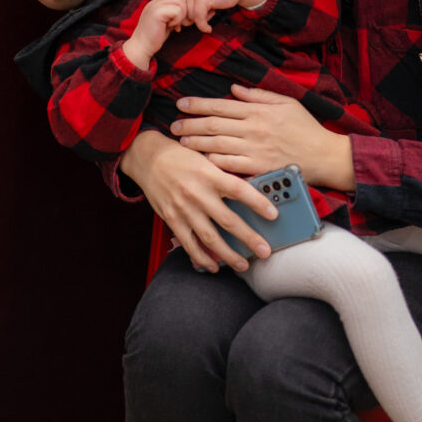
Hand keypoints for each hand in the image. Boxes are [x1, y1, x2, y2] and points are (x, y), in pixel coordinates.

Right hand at [119, 130, 277, 271]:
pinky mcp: (172, 219)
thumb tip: (250, 191)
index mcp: (210, 174)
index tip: (273, 215)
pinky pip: (189, 243)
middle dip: (249, 239)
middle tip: (265, 251)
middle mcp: (198, 193)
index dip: (258, 203)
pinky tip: (214, 266)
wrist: (148, 158)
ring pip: (210, 238)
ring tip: (243, 264)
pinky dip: (202, 257)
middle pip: (228, 221)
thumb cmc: (181, 156)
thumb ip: (224, 175)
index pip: (239, 190)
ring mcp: (184, 208)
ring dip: (228, 254)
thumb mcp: (206, 158)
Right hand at [123, 0, 187, 68]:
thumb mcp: (165, 22)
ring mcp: (155, 6)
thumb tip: (187, 10)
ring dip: (181, 15)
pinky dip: (177, 20)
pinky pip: (176, 10)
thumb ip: (173, 13)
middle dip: (183, 10)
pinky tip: (171, 27)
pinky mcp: (156, 13)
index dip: (181, 7)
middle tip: (179, 23)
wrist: (142, 46)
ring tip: (174, 25)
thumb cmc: (154, 37)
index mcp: (156, 2)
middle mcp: (155, 1)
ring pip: (179, 2)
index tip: (178, 20)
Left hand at [170, 0, 269, 32]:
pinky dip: (203, 26)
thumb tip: (180, 24)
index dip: (173, 14)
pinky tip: (209, 28)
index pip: (170, 1)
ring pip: (189, 17)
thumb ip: (191, 5)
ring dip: (200, 22)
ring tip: (210, 14)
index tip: (177, 26)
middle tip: (203, 17)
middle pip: (179, 13)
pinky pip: (198, 20)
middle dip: (189, 20)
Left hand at [171, 84, 355, 190]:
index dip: (198, 104)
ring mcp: (254, 149)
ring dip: (195, 143)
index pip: (220, 105)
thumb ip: (259, 94)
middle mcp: (253, 128)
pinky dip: (212, 162)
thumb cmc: (305, 127)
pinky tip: (200, 160)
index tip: (181, 104)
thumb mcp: (286, 102)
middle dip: (189, 124)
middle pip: (213, 124)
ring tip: (181, 142)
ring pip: (216, 144)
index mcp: (258, 110)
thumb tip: (234, 89)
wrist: (324, 155)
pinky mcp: (257, 168)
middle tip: (173, 125)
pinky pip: (228, 165)